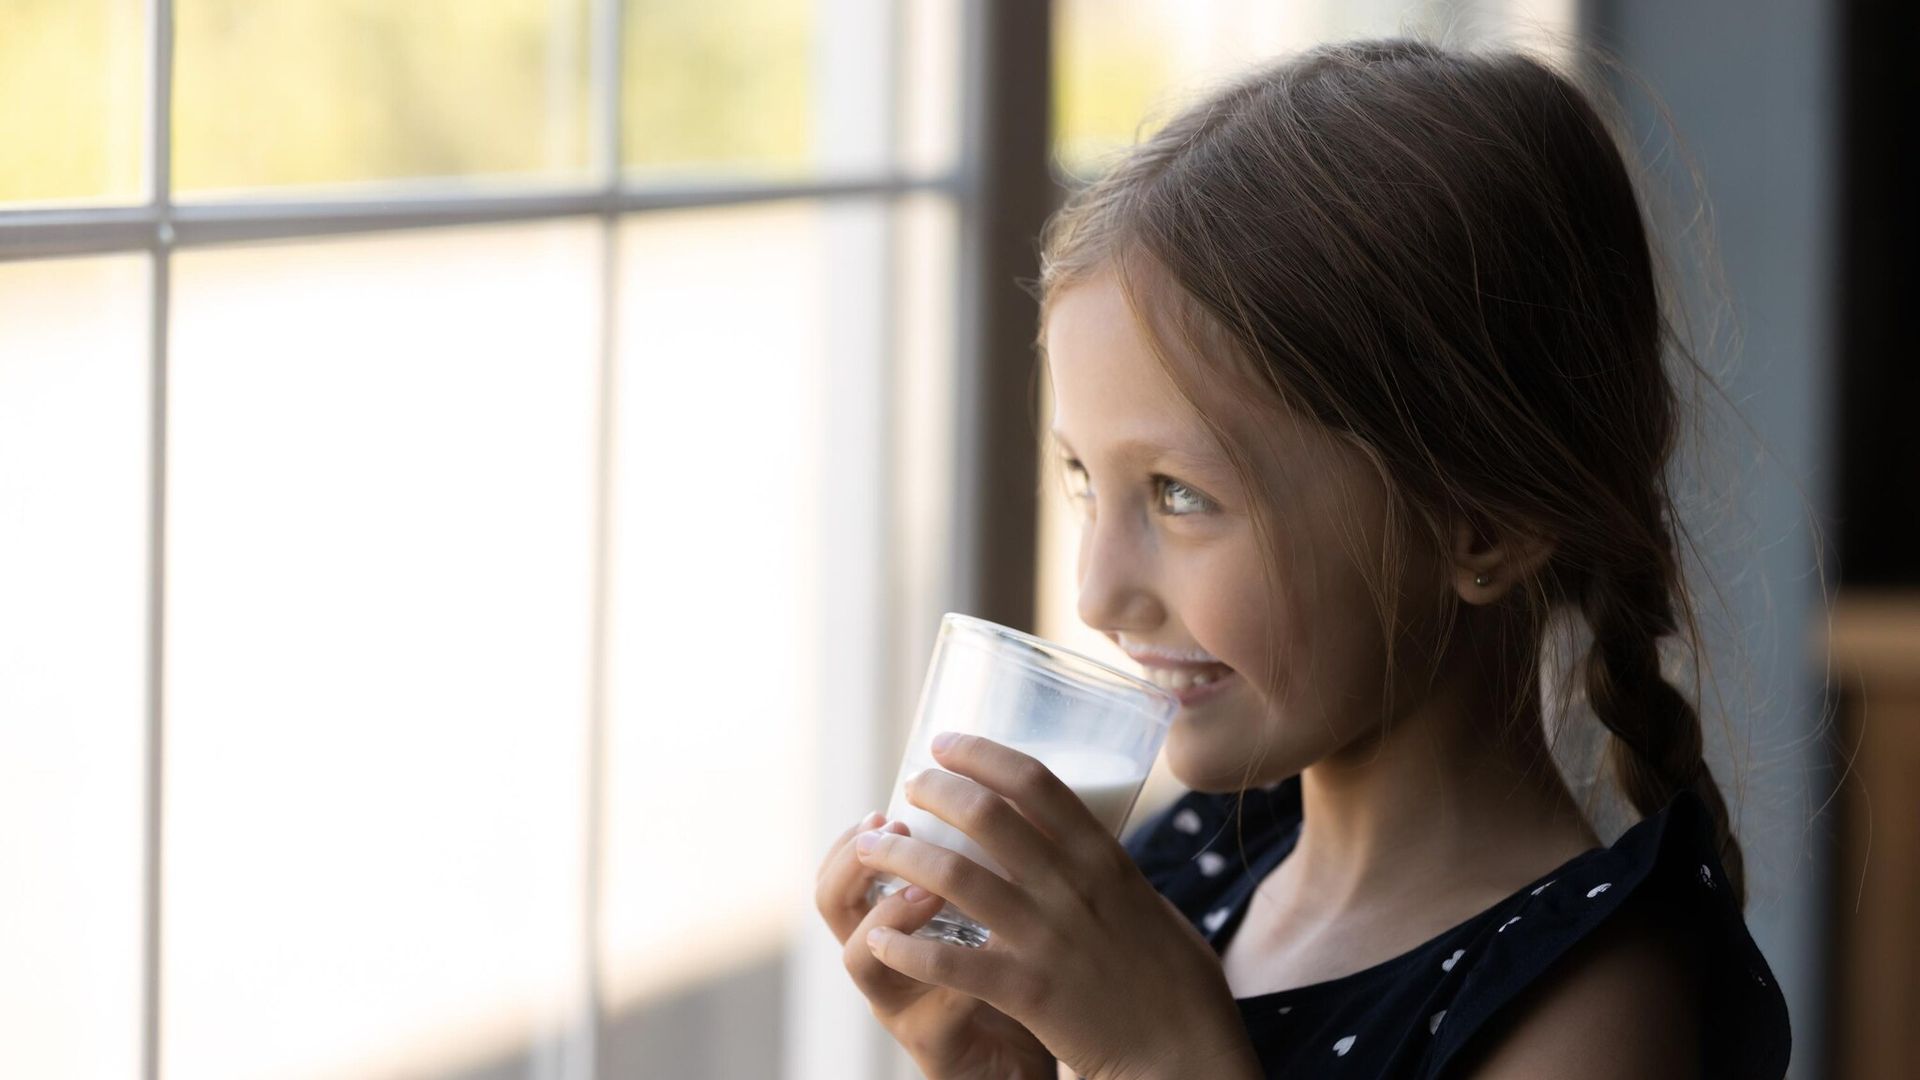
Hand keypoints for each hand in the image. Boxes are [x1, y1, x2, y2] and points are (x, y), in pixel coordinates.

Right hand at [815, 809, 1056, 1079]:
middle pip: (831, 903)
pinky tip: (994, 947)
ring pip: (860, 956)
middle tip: (899, 834)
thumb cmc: (1009, 972)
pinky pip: (934, 1008)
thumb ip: (983, 859)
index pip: (840, 867)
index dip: (851, 835)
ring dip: (892, 912)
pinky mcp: (934, 1044)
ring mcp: (902, 1004)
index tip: (885, 808)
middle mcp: (883, 960)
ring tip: (931, 889)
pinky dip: (960, 976)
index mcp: (890, 920)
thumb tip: (1002, 784)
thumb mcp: (988, 908)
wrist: (1023, 1058)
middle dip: (855, 862)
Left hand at [852, 733, 1262, 1079]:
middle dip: (935, 791)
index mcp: (1104, 859)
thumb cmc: (1177, 984)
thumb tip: (1080, 844)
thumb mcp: (1149, 904)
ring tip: (872, 848)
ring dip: (902, 857)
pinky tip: (878, 937)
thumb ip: (1108, 872)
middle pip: (985, 815)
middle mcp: (1072, 887)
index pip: (1035, 782)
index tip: (945, 743)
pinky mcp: (1027, 990)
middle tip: (909, 786)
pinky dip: (906, 945)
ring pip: (954, 877)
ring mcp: (1047, 937)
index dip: (981, 754)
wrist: (1184, 1055)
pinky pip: (950, 960)